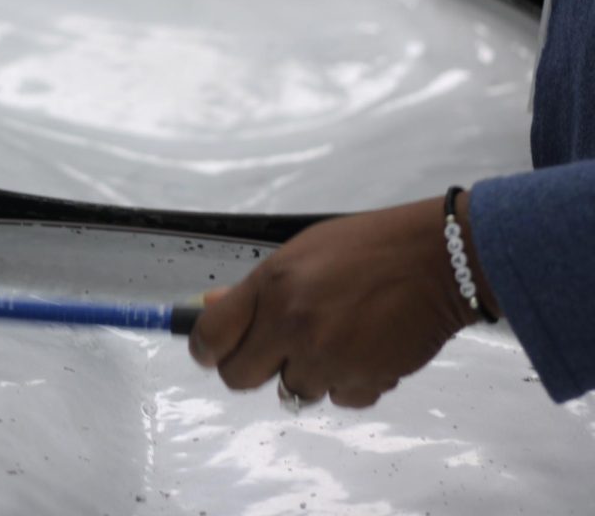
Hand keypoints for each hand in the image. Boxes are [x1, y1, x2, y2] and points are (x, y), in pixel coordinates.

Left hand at [190, 194, 498, 407]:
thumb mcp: (300, 254)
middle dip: (253, 368)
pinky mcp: (363, 379)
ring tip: (336, 339)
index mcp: (272, 286)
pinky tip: (365, 349)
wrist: (439, 261)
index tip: (213, 352)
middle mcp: (292, 324)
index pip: (211, 336)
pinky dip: (348, 382)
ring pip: (293, 390)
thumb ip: (255, 290)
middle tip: (274, 351)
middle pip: (240, 378)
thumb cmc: (369, 249)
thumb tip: (209, 308)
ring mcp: (327, 356)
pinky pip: (338, 398)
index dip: (207, 350)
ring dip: (308, 373)